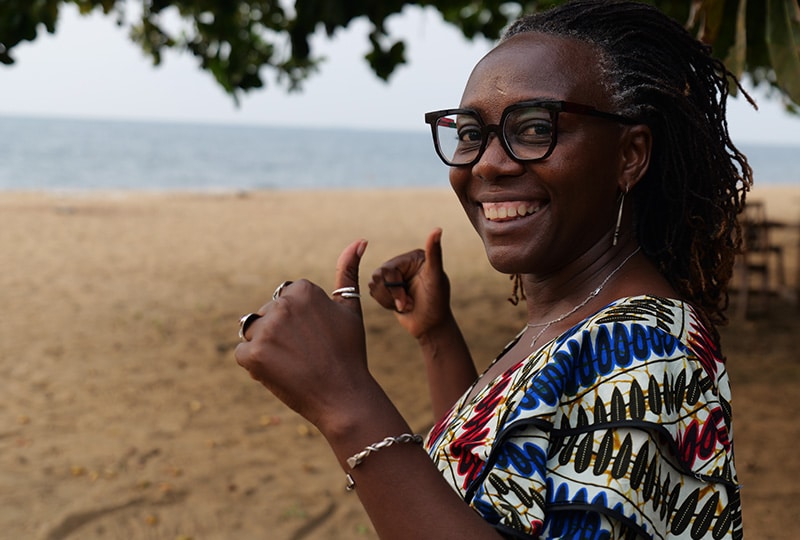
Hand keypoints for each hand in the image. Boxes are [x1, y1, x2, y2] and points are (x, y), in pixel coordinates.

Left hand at [235, 239, 375, 430]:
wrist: (344, 396)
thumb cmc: (349, 353)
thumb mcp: (350, 309)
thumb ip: (347, 272)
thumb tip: (360, 240)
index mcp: (303, 290)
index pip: (285, 301)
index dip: (298, 324)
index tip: (315, 338)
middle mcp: (282, 304)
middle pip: (267, 316)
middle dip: (281, 335)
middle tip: (307, 355)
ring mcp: (266, 329)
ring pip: (253, 333)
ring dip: (266, 348)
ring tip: (293, 363)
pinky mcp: (252, 354)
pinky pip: (243, 354)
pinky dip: (257, 366)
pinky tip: (281, 373)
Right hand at [368, 228, 451, 339]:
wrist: (431, 327)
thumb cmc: (436, 304)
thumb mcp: (436, 279)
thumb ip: (435, 254)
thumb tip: (438, 229)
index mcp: (414, 257)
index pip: (389, 269)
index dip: (395, 288)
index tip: (410, 302)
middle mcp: (403, 263)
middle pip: (378, 276)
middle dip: (392, 296)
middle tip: (408, 305)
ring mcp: (394, 275)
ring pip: (373, 284)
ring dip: (388, 300)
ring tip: (406, 305)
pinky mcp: (387, 286)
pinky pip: (372, 291)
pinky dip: (384, 303)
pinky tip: (399, 306)